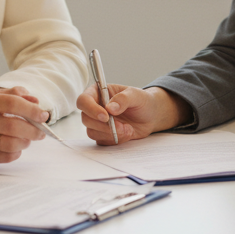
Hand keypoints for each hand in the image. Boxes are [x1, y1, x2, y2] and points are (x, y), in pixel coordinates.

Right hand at [0, 89, 46, 166]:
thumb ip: (12, 96)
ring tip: (27, 139)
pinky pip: (5, 157)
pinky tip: (15, 148)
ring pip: (11, 144)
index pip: (12, 103)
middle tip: (41, 131)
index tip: (43, 115)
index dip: (31, 109)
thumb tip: (35, 100)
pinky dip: (16, 153)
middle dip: (33, 130)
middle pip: (14, 126)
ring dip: (26, 142)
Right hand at [76, 85, 190, 144]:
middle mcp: (95, 107)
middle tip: (121, 126)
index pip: (84, 100)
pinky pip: (102, 141)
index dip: (91, 109)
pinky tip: (127, 133)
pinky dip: (115, 140)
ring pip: (92, 132)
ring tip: (128, 129)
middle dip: (104, 125)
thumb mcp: (136, 95)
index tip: (106, 116)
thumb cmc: (142, 101)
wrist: (150, 116)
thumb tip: (109, 108)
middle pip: (85, 118)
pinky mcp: (103, 134)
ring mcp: (98, 122)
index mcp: (98, 92)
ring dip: (110, 133)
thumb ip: (123, 99)